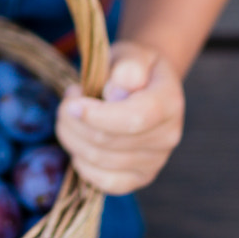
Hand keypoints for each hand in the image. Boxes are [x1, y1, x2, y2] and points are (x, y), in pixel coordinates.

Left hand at [55, 40, 184, 194]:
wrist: (147, 85)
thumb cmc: (134, 68)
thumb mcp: (132, 54)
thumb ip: (127, 67)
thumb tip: (115, 94)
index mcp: (169, 102)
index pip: (134, 118)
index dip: (97, 116)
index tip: (72, 103)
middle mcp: (168, 136)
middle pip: (109, 141)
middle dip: (75, 121)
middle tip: (69, 99)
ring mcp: (156, 161)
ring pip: (100, 160)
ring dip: (72, 137)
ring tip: (70, 114)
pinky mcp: (140, 178)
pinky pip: (106, 183)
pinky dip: (82, 164)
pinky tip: (77, 143)